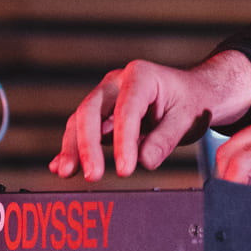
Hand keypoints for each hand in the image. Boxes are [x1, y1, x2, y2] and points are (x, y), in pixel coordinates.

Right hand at [51, 50, 250, 181]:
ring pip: (80, 120)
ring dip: (73, 147)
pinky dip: (71, 148)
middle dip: (88, 144)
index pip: (126, 109)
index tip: (125, 169)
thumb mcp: (187, 118)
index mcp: (140, 75)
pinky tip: (60, 166)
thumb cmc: (190, 102)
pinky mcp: (101, 115)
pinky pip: (81, 130)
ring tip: (67, 172)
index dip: (123, 140)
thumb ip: (166, 139)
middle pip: (91, 109)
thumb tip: (144, 162)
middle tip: (93, 174)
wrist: (191, 94)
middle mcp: (116, 82)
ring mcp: (105, 97)